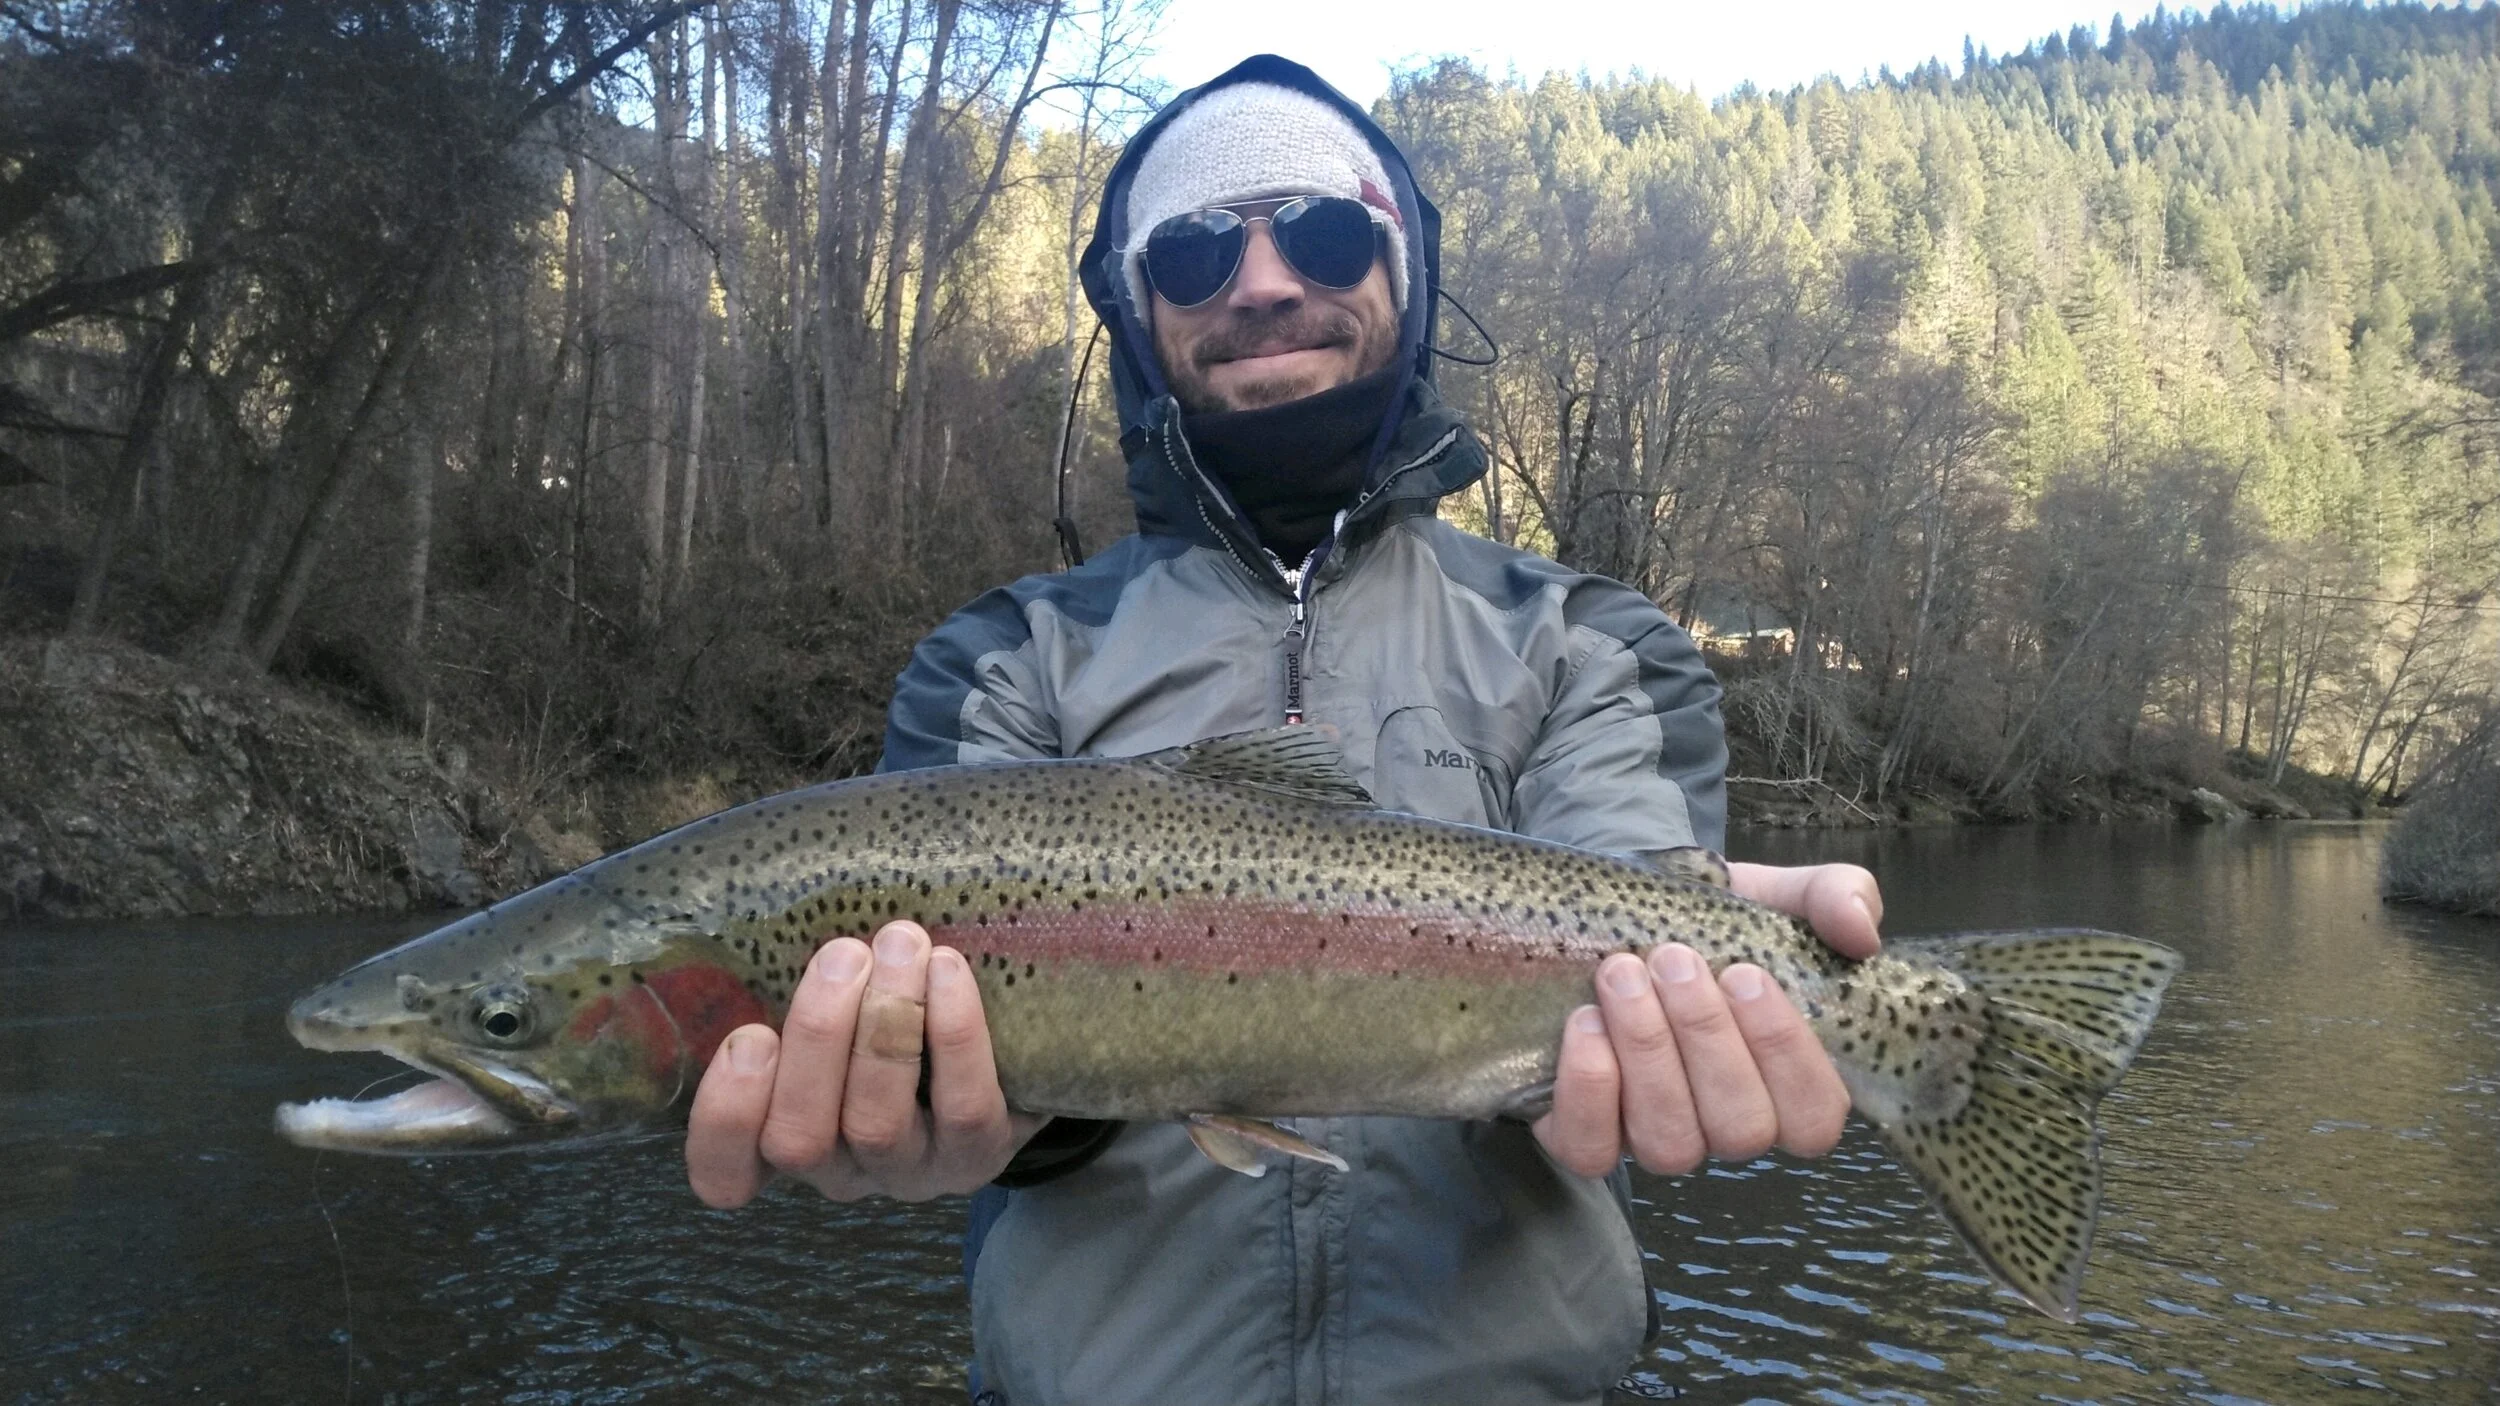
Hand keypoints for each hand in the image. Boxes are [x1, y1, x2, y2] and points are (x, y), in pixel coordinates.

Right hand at [685, 920, 1044, 1205]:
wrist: (1006, 1055)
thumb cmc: (892, 1014)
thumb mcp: (835, 1009)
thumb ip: (795, 984)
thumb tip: (775, 907)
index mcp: (782, 1136)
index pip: (725, 1172)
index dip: (725, 1116)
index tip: (747, 1037)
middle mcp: (838, 1169)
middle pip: (798, 1137)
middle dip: (816, 1037)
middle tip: (843, 954)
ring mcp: (908, 1171)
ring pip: (875, 1124)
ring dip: (884, 1026)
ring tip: (901, 945)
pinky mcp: (978, 1154)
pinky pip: (962, 1107)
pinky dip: (953, 1035)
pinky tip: (948, 970)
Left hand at [1533, 862, 1881, 1178]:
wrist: (1620, 914)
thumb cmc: (1715, 920)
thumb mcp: (1780, 897)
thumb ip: (1837, 898)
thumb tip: (1860, 932)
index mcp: (1788, 1084)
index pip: (1814, 1119)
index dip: (1785, 1056)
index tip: (1745, 974)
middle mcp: (1726, 1124)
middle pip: (1739, 1129)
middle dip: (1706, 1038)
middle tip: (1673, 959)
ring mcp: (1658, 1137)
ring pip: (1669, 1143)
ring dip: (1647, 1052)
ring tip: (1622, 974)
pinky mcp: (1588, 1135)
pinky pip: (1591, 1148)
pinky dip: (1588, 1090)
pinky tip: (1585, 1023)